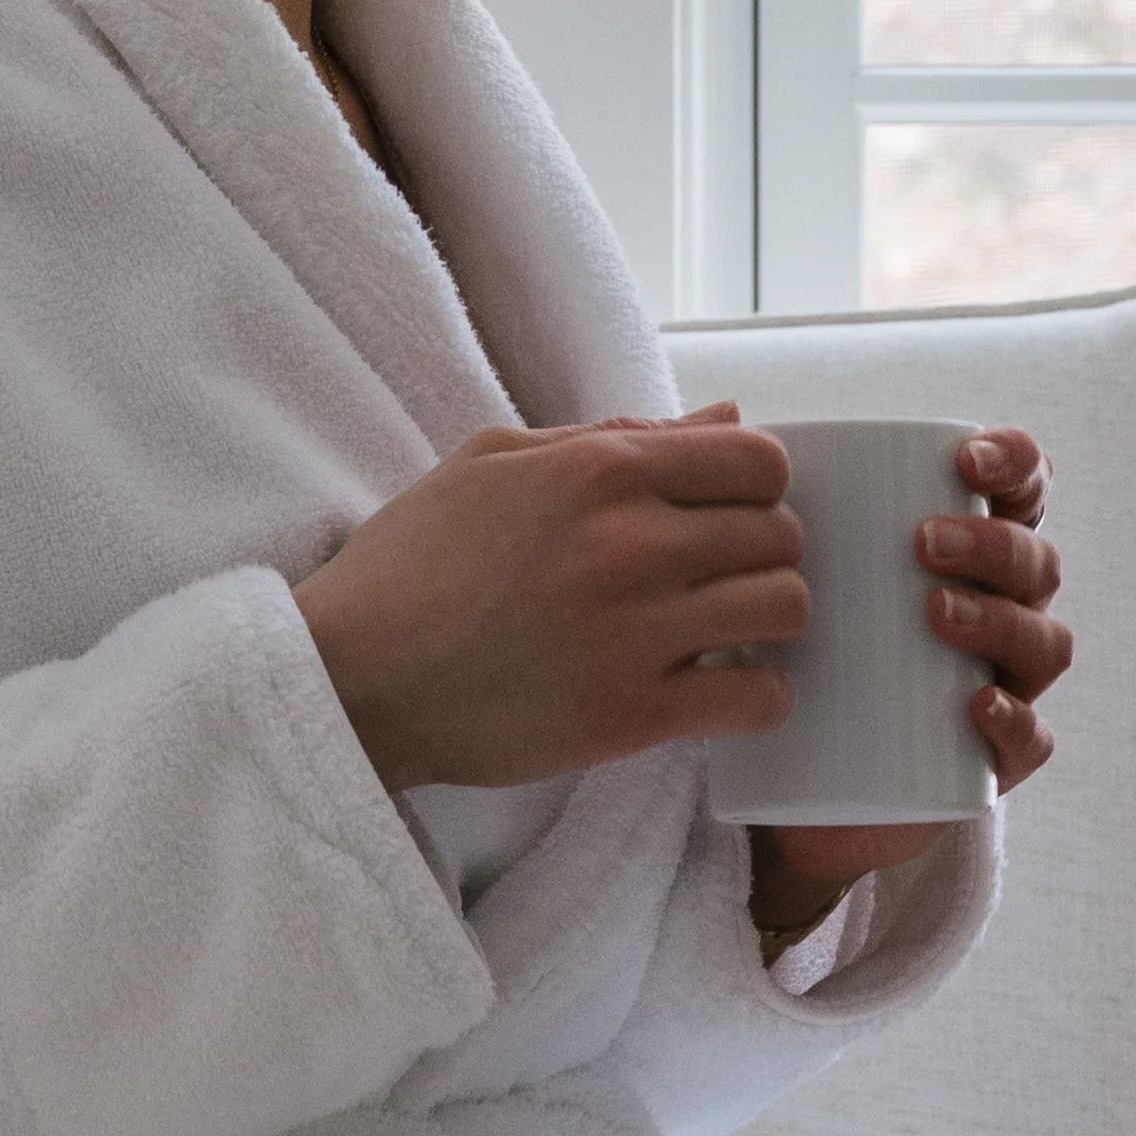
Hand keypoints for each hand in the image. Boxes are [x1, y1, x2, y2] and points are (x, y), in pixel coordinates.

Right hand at [291, 407, 807, 785]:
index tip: (727, 514)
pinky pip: (757, 699)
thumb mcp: (495, 463)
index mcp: (601, 469)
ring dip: (767, 622)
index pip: (757, 460)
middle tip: (717, 578)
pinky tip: (720, 691)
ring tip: (722, 632)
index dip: (757, 487)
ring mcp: (638, 631)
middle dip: (760, 554)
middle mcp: (632, 543)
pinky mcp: (633, 714)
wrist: (350, 675)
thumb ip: (617, 436)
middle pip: (780, 534)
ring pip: (785, 609)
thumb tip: (724, 421)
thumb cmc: (410, 567)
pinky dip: (758, 698)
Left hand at [749, 428, 1071, 936]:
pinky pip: (1031, 740)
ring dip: (1000, 618)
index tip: (965, 460)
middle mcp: (1002, 606)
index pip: (1023, 488)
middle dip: (992, 542)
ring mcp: (1004, 682)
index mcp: (970, 545)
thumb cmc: (795, 644)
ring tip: (934, 613)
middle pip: (1035, 560)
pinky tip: (977, 704)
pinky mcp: (990, 759)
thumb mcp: (777, 563)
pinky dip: (1016, 721)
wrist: (789, 778)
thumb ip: (752, 490)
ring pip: (1043, 641)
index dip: (1015, 462)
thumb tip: (729, 408)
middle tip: (924, 542)